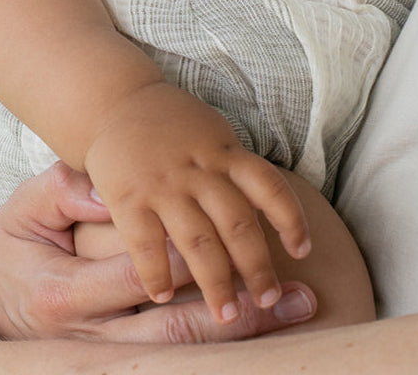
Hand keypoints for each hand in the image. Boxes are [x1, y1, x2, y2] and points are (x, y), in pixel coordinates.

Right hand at [0, 158, 317, 341]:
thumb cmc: (10, 250)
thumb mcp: (24, 211)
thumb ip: (62, 193)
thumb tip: (102, 187)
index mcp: (64, 295)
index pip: (139, 277)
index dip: (190, 265)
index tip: (236, 247)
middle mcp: (88, 339)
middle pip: (175, 330)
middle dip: (238, 313)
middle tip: (295, 297)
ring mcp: (102, 360)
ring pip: (180, 352)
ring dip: (240, 338)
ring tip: (290, 316)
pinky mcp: (110, 366)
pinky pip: (168, 361)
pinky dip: (212, 353)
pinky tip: (255, 343)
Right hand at [83, 82, 310, 323]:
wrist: (114, 101)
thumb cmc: (171, 125)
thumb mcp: (212, 132)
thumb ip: (236, 169)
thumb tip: (274, 213)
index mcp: (224, 151)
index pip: (269, 185)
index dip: (291, 219)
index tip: (303, 252)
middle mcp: (198, 168)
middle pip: (238, 223)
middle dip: (257, 268)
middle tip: (268, 300)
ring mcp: (163, 184)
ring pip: (199, 242)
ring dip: (217, 283)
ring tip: (227, 316)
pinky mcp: (128, 197)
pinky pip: (146, 244)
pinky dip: (157, 274)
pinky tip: (164, 297)